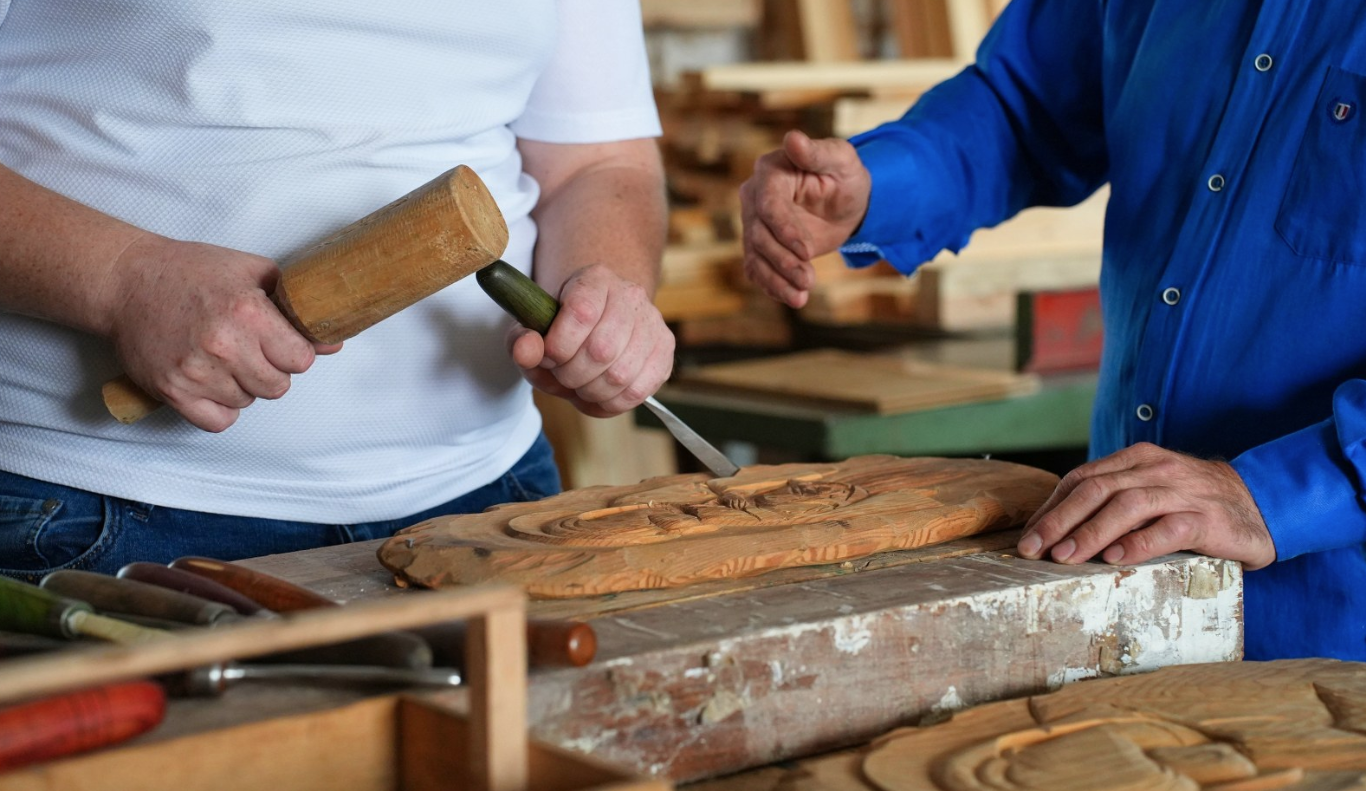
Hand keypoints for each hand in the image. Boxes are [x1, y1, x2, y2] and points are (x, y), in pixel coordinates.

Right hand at [107, 235, 340, 431]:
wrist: (126, 281)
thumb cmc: (190, 271)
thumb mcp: (250, 271)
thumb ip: (294, 306)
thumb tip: (332, 342)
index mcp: (247, 311)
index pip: (301, 360)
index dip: (295, 352)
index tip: (281, 343)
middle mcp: (223, 344)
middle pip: (278, 386)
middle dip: (271, 370)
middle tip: (251, 350)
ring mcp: (195, 371)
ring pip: (248, 402)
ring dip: (243, 386)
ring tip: (223, 358)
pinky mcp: (172, 391)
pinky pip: (218, 421)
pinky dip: (220, 408)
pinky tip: (212, 382)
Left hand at [507, 264, 673, 417]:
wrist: (599, 320)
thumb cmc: (564, 327)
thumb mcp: (535, 328)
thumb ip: (522, 339)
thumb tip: (526, 351)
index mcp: (596, 279)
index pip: (581, 314)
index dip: (558, 346)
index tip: (548, 356)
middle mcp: (630, 295)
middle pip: (601, 350)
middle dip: (572, 374)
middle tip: (562, 374)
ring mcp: (653, 323)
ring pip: (620, 375)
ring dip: (590, 391)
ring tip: (579, 385)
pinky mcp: (665, 351)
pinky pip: (637, 391)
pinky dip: (610, 403)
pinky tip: (597, 395)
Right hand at [739, 130, 871, 308]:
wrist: (847, 202)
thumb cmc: (844, 174)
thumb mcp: (841, 159)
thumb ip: (816, 151)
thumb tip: (793, 138)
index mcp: (769, 172)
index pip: (767, 204)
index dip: (784, 229)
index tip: (805, 251)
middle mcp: (754, 197)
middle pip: (758, 234)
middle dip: (783, 260)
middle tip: (809, 279)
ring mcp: (754, 224)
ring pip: (756, 256)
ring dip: (777, 279)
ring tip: (801, 297)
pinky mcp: (760, 246)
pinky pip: (758, 270)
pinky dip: (773, 287)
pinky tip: (793, 298)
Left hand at [1016, 443, 1275, 568]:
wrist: (1263, 505)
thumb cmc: (1193, 505)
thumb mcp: (1150, 492)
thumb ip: (1113, 502)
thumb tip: (1058, 531)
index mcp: (1137, 459)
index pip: (1082, 478)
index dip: (1051, 507)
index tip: (1028, 536)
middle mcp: (1156, 469)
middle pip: (1096, 489)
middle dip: (1059, 520)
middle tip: (1033, 549)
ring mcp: (1183, 491)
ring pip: (1127, 505)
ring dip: (1090, 532)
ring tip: (1065, 557)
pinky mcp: (1208, 518)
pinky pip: (1169, 528)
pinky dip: (1138, 543)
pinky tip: (1115, 559)